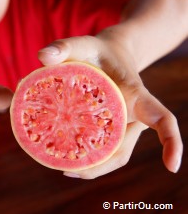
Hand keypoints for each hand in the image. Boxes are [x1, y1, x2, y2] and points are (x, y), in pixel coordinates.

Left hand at [38, 35, 182, 178]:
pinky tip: (61, 153)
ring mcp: (121, 124)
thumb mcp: (83, 44)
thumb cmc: (98, 51)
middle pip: (122, 150)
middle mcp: (132, 116)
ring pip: (111, 155)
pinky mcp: (108, 127)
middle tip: (68, 170)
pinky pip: (100, 147)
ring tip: (61, 166)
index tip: (171, 167)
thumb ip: (65, 46)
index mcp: (136, 96)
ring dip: (90, 166)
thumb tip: (42, 57)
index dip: (170, 142)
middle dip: (99, 166)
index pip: (161, 119)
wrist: (106, 54)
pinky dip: (84, 155)